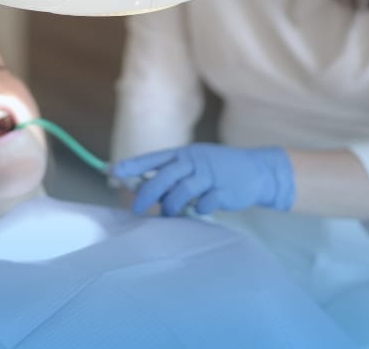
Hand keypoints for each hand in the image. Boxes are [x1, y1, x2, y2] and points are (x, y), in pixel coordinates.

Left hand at [111, 143, 294, 215]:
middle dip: (147, 194)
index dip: (133, 166)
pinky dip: (198, 209)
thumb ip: (171, 174)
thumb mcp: (193, 163)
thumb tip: (144, 188)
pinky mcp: (223, 190)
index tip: (113, 172)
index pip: (152, 159)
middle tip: (136, 208)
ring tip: (168, 213)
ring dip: (171, 206)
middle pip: (164, 177)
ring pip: (181, 192)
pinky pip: (204, 203)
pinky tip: (199, 210)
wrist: (255, 171)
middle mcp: (193, 162)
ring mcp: (209, 175)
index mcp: (183, 154)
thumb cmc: (217, 169)